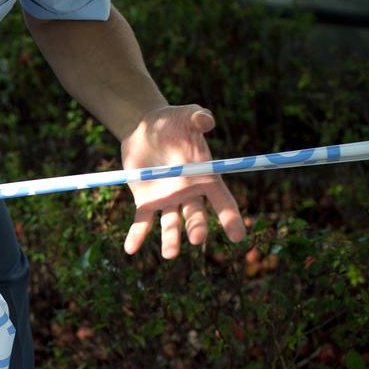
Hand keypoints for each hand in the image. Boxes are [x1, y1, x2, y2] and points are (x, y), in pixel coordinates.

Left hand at [120, 105, 245, 258]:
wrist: (144, 126)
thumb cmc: (172, 121)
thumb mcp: (186, 114)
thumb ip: (198, 116)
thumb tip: (206, 121)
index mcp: (204, 177)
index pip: (222, 201)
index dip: (230, 218)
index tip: (238, 237)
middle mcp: (188, 194)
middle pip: (196, 216)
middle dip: (197, 227)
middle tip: (197, 238)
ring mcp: (167, 200)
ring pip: (170, 224)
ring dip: (170, 239)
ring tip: (170, 255)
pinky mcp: (145, 202)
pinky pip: (142, 222)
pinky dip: (137, 236)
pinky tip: (131, 249)